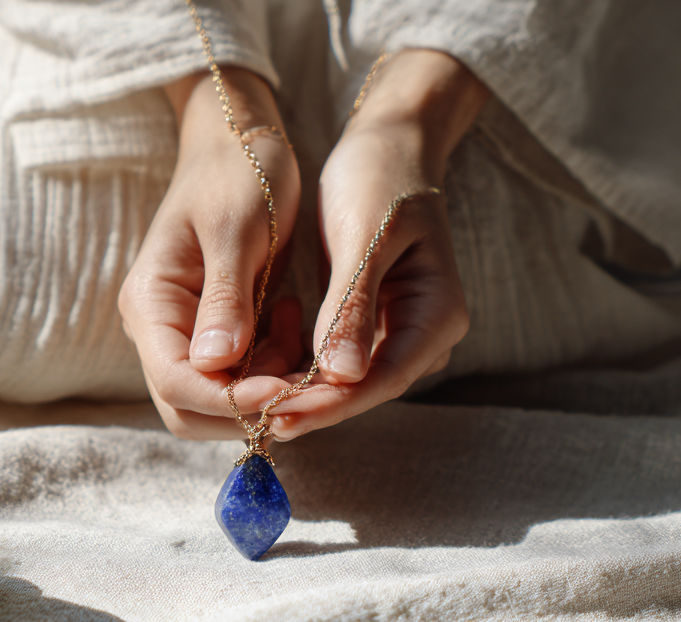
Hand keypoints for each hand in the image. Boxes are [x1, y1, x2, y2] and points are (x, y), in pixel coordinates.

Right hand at [118, 67, 302, 438]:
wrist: (239, 138)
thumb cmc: (238, 172)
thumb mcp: (237, 230)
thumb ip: (226, 299)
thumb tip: (217, 365)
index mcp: (151, 304)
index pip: (179, 384)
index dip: (234, 400)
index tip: (290, 390)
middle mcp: (159, 328)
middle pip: (191, 408)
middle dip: (250, 406)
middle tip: (306, 376)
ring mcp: (185, 332)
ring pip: (219, 400)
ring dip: (266, 387)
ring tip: (299, 330)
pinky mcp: (215, 330)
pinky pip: (241, 375)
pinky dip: (273, 365)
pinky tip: (292, 319)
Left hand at [268, 49, 489, 440]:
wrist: (387, 144)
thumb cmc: (379, 177)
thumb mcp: (364, 236)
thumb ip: (353, 305)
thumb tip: (342, 376)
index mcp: (437, 316)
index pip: (381, 380)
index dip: (329, 404)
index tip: (277, 416)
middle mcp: (423, 334)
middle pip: (362, 389)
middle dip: (308, 404)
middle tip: (248, 419)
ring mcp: (396, 333)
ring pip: (342, 382)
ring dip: (296, 392)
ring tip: (243, 404)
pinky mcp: (366, 325)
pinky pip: (330, 361)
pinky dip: (296, 368)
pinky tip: (255, 374)